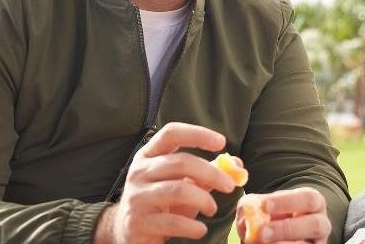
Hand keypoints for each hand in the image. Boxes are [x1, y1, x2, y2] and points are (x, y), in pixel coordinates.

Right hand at [95, 122, 234, 243]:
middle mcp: (139, 171)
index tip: (221, 142)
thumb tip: (236, 165)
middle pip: (181, 162)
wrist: (128, 230)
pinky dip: (192, 226)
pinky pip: (172, 221)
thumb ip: (205, 173)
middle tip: (229, 186)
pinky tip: (200, 230)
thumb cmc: (160, 202)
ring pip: (178, 190)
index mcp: (149, 155)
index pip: (171, 133)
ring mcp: (136, 196)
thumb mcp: (181, 183)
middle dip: (211, 173)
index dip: (198, 134)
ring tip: (212, 209)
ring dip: (204, 200)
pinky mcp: (137, 221)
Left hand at [236, 187, 329, 243]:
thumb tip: (245, 220)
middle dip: (287, 229)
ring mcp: (317, 243)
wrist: (284, 231)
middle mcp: (322, 224)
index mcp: (314, 202)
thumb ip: (253, 207)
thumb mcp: (264, 206)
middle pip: (315, 225)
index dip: (286, 202)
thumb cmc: (275, 214)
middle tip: (262, 232)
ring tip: (261, 243)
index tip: (263, 206)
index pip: (308, 199)